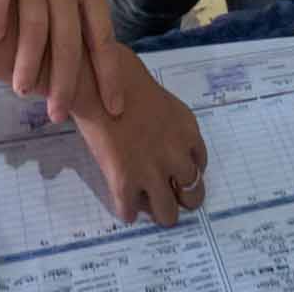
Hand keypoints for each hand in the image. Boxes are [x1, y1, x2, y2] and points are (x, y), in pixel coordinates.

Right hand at [0, 0, 127, 121]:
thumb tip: (90, 52)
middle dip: (64, 79)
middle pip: (68, 37)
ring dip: (29, 58)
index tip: (113, 107)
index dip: (108, 73)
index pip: (102, 36)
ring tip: (23, 89)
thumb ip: (84, 5)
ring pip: (35, 19)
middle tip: (59, 113)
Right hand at [73, 57, 206, 225]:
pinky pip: (130, 213)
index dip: (185, 173)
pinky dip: (126, 210)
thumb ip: (170, 129)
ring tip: (145, 203)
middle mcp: (176, 155)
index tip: (173, 173)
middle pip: (192, 196)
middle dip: (180, 198)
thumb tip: (163, 147)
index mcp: (188, 131)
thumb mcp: (162, 102)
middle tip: (164, 194)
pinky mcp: (124, 182)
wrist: (94, 78)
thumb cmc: (121, 79)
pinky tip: (120, 197)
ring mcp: (152, 171)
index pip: (200, 167)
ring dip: (159, 211)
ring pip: (168, 215)